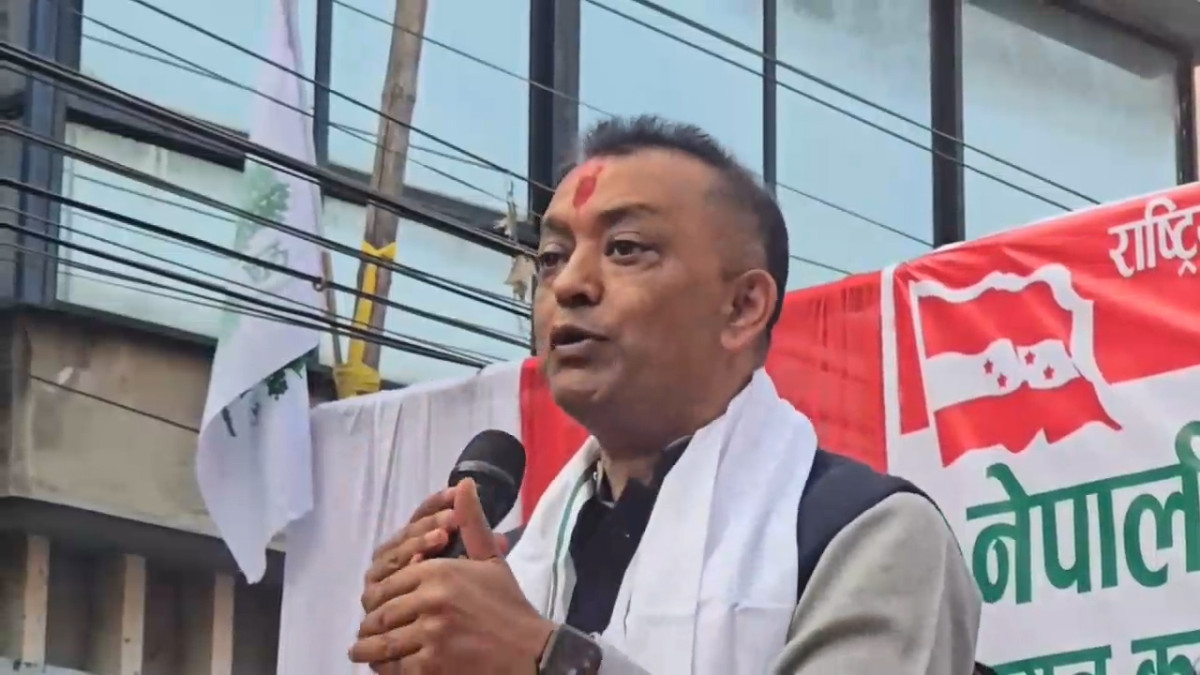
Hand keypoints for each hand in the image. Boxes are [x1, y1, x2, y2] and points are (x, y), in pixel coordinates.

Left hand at [350, 479, 553, 673]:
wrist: (531, 651)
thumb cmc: (509, 606)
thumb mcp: (491, 559)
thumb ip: (472, 522)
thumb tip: (464, 483)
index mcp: (439, 571)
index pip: (389, 584)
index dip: (377, 598)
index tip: (373, 607)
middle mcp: (431, 600)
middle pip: (381, 614)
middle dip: (370, 627)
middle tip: (364, 634)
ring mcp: (431, 635)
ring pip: (383, 643)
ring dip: (368, 650)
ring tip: (363, 652)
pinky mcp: (433, 667)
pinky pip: (396, 668)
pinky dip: (386, 670)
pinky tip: (384, 668)